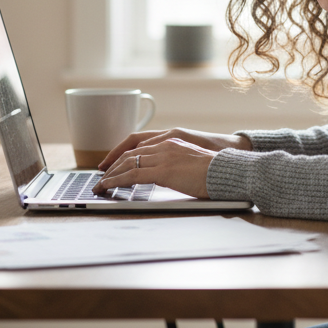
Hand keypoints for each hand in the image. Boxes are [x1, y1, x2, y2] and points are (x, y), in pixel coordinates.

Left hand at [93, 128, 252, 199]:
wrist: (227, 171)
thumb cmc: (216, 170)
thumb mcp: (193, 161)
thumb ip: (178, 162)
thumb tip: (172, 173)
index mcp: (172, 140)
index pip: (139, 144)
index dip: (122, 154)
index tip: (112, 164)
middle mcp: (165, 144)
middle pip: (130, 153)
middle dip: (112, 165)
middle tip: (101, 177)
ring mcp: (163, 156)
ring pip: (127, 163)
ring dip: (110, 175)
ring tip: (100, 186)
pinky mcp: (163, 170)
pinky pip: (132, 174)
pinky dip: (116, 180)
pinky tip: (108, 186)